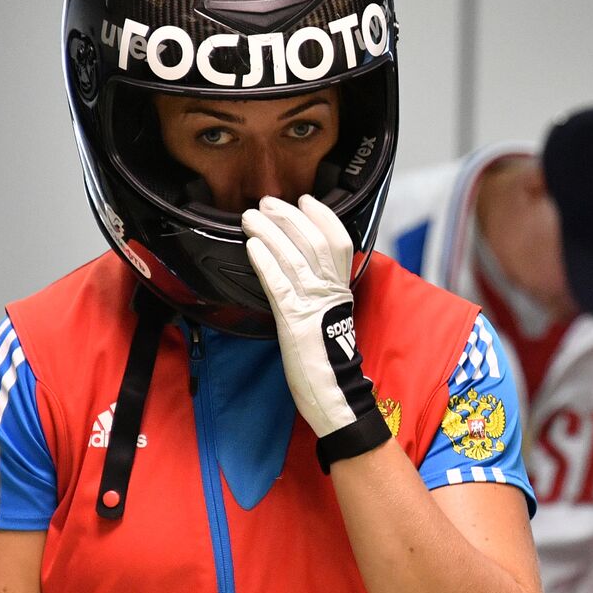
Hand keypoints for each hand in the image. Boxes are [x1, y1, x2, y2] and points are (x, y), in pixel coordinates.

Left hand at [242, 195, 391, 469]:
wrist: (334, 393)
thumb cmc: (327, 359)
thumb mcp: (327, 316)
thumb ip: (319, 290)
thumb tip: (300, 267)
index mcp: (341, 289)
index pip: (339, 240)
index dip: (322, 216)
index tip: (305, 198)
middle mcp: (330, 292)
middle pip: (314, 241)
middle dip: (289, 217)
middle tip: (267, 202)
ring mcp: (314, 305)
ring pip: (294, 256)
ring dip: (270, 232)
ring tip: (251, 217)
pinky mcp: (295, 321)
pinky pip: (279, 284)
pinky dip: (266, 262)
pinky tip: (252, 247)